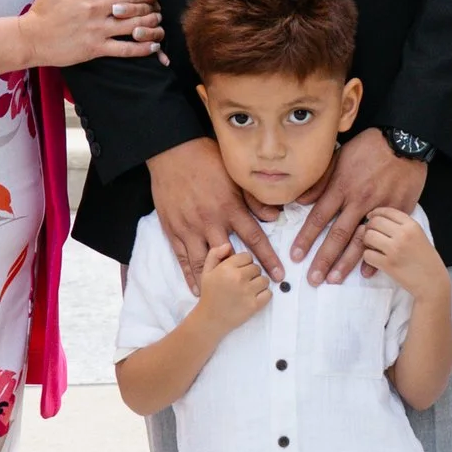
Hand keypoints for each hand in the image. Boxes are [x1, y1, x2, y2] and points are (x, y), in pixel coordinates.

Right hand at [14, 0, 161, 68]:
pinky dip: (142, 47)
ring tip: (157, 16)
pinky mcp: (96, 48)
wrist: (31, 38)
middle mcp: (93, 7)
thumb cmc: (43, 9)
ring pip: (132, 22)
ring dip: (150, 18)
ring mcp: (96, 29)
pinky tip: (153, 46)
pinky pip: (125, 48)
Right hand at [148, 137, 284, 293]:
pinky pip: (182, 258)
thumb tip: (276, 217)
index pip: (254, 238)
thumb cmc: (207, 160)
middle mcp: (210, 221)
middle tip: (252, 291)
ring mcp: (190, 227)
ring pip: (204, 263)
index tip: (279, 275)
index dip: (268, 258)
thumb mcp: (235, 175)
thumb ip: (254, 199)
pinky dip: (190, 275)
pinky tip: (196, 288)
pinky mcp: (173, 230)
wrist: (172, 153)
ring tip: (224, 298)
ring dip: (215, 282)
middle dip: (243, 275)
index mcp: (229, 207)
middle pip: (230, 256)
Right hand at [195, 241, 273, 333]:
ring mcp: (247, 292)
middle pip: (257, 267)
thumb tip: (228, 245)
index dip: (244, 263)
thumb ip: (215, 254)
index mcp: (226, 267)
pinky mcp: (254, 305)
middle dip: (251, 274)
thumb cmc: (209, 294)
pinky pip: (269, 293)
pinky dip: (264, 296)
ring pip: (264, 280)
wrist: (210, 320)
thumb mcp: (206, 271)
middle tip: (242, 282)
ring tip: (248, 290)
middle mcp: (238, 278)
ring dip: (259, 284)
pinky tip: (253, 297)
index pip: (247, 256)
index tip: (238, 271)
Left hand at [298, 129, 427, 284]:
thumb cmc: (370, 146)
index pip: (319, 217)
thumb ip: (321, 180)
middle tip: (312, 279)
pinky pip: (384, 237)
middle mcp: (359, 199)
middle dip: (323, 259)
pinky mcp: (398, 210)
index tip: (296, 255)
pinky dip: (376, 255)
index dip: (306, 237)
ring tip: (334, 280)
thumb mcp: (340, 156)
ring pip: (360, 240)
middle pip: (337, 235)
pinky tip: (367, 272)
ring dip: (345, 263)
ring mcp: (380, 207)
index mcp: (342, 185)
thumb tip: (301, 200)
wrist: (405, 140)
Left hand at [360, 207, 448, 303]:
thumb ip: (403, 226)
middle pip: (375, 221)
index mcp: (412, 225)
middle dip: (369, 227)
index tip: (372, 218)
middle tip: (371, 235)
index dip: (376, 213)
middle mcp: (403, 234)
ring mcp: (395, 249)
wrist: (433, 283)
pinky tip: (376, 260)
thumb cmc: (427, 260)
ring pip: (368, 236)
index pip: (387, 211)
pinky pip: (367, 254)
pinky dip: (368, 257)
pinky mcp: (388, 264)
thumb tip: (379, 218)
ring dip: (367, 242)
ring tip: (373, 247)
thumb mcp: (420, 236)